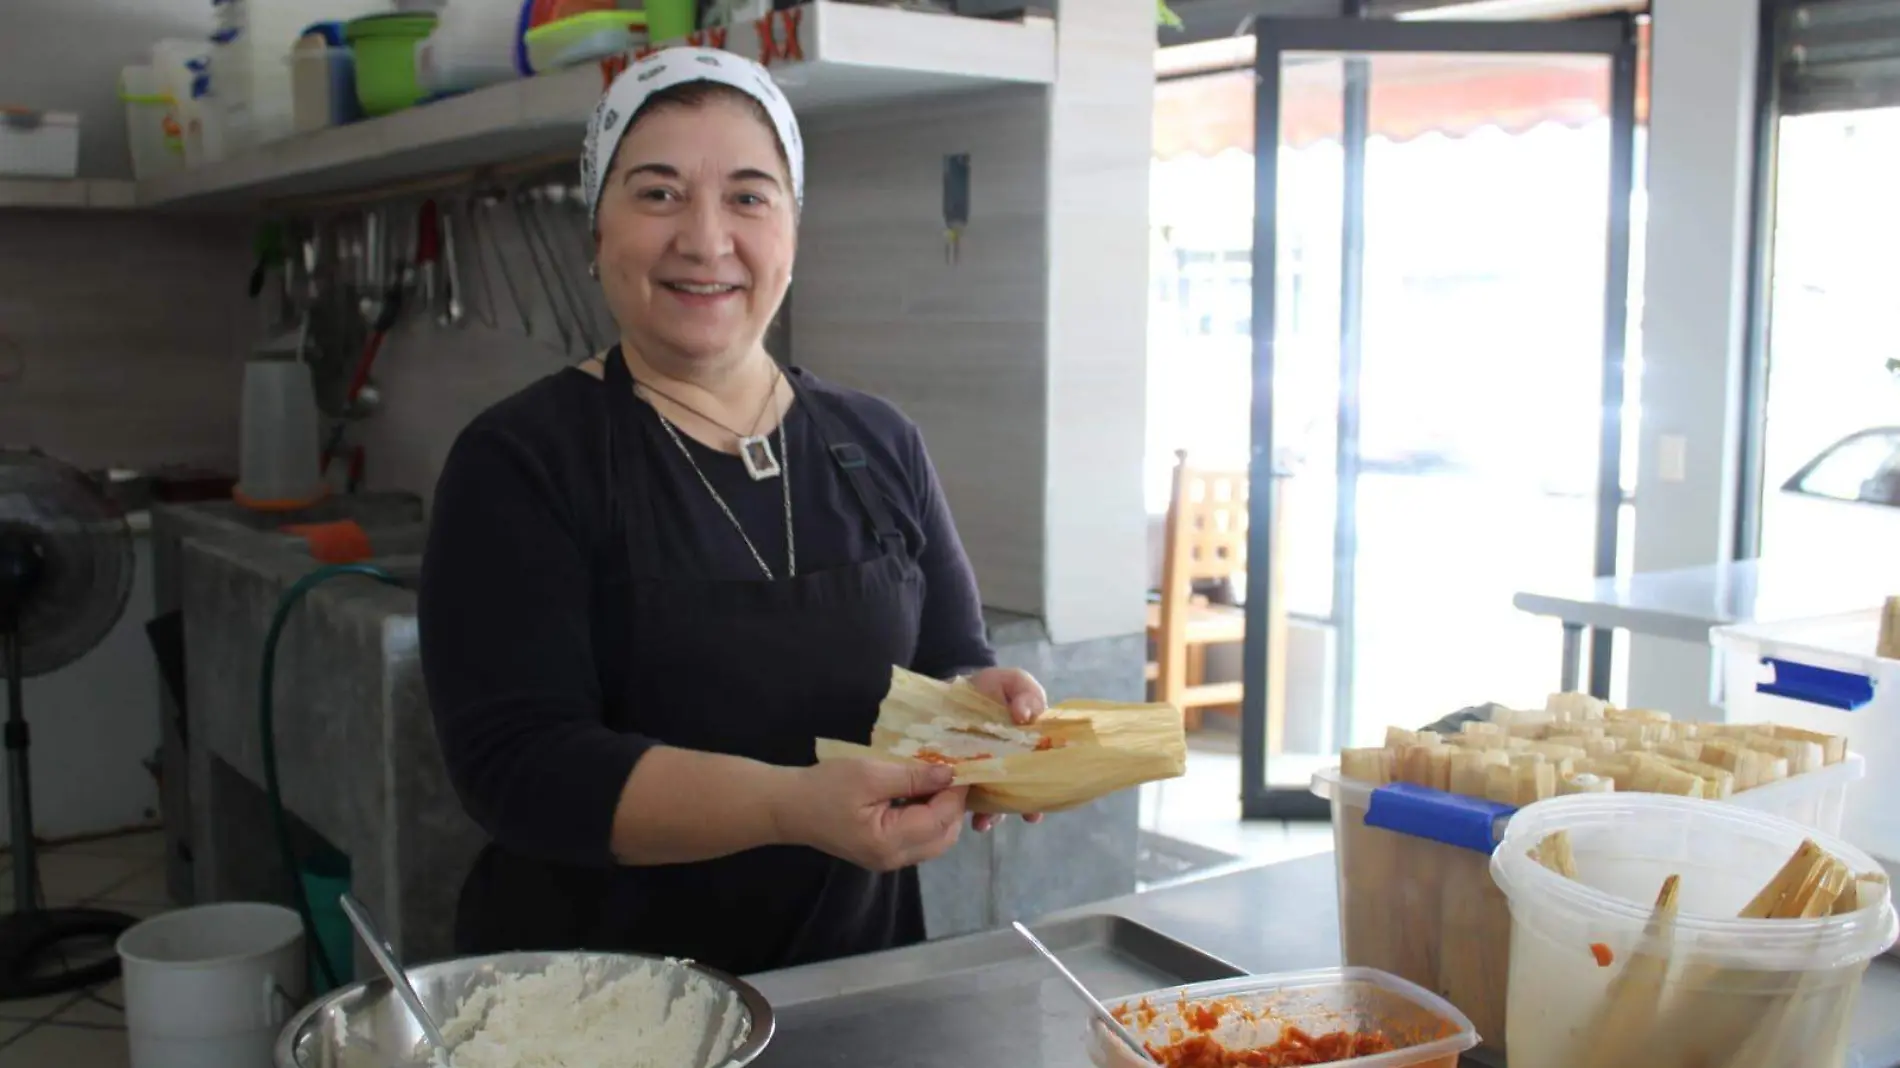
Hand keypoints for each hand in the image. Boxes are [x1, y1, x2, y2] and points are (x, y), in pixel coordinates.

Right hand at [776, 759, 967, 871]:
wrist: (787, 808)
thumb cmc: (825, 787)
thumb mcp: (870, 774)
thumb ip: (912, 777)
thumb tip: (950, 773)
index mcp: (889, 842)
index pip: (940, 820)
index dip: (957, 793)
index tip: (964, 765)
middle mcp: (894, 859)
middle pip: (945, 836)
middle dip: (955, 805)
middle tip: (954, 773)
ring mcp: (889, 860)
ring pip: (936, 841)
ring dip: (943, 812)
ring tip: (939, 781)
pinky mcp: (883, 854)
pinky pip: (920, 840)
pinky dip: (929, 818)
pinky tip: (923, 794)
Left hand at [964, 667, 1047, 831]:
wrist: (949, 692)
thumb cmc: (988, 688)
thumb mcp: (1011, 682)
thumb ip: (1025, 693)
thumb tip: (1026, 716)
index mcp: (1027, 746)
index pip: (1043, 770)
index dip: (1046, 787)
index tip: (1043, 801)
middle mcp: (1010, 765)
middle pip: (1021, 791)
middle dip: (1024, 807)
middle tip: (1025, 816)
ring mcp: (986, 773)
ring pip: (994, 800)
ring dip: (994, 815)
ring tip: (985, 822)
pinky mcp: (961, 777)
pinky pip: (965, 798)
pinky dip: (967, 809)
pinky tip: (967, 816)